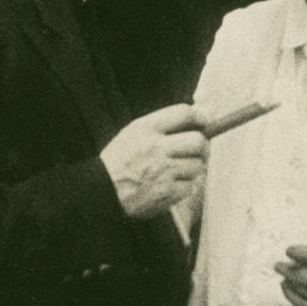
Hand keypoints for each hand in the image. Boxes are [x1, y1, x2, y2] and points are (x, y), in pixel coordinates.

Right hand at [100, 104, 208, 218]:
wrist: (102, 192)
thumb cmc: (119, 162)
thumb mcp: (133, 134)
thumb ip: (162, 126)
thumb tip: (198, 120)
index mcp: (146, 129)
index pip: (184, 114)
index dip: (200, 118)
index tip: (204, 124)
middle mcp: (156, 147)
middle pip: (199, 142)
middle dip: (202, 148)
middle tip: (197, 153)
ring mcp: (163, 170)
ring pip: (197, 166)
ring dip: (191, 170)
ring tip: (174, 173)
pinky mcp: (167, 192)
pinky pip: (190, 187)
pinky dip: (184, 188)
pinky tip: (169, 187)